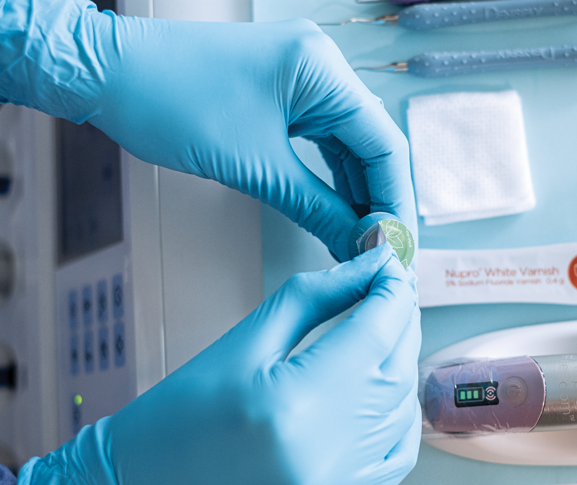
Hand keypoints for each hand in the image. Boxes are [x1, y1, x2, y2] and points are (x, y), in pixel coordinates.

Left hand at [0, 1, 416, 260]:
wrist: (108, 74)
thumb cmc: (168, 102)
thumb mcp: (253, 165)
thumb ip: (317, 207)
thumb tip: (360, 244)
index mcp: (322, 70)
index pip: (384, 144)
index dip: (396, 202)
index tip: (397, 247)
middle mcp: (322, 68)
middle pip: (372, 146)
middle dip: (379, 203)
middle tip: (383, 253)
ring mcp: (304, 80)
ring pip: (349, 148)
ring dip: (357, 196)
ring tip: (363, 242)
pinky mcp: (285, 95)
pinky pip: (323, 143)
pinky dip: (331, 181)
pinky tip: (338, 215)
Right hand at [17, 245, 420, 484]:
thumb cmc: (174, 423)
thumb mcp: (241, 343)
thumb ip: (312, 299)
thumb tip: (364, 269)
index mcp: (293, 402)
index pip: (375, 330)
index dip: (391, 289)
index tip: (389, 264)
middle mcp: (326, 453)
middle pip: (396, 365)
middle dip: (399, 319)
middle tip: (388, 289)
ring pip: (403, 408)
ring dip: (400, 362)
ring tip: (379, 333)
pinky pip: (398, 455)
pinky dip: (398, 414)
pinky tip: (381, 390)